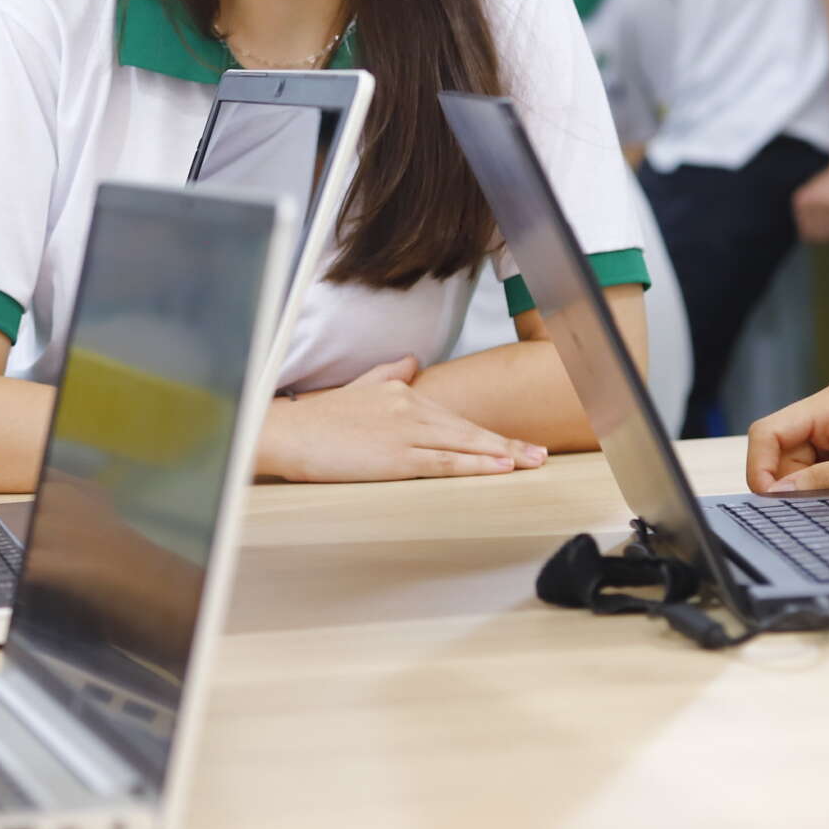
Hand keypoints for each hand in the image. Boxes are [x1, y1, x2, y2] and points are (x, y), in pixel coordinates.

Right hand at [258, 357, 548, 481]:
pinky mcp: (396, 457)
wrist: (289, 431)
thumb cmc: (317, 417)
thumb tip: (412, 361)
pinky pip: (444, 461)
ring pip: (463, 444)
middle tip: (539, 455)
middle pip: (468, 429)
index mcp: (401, 393)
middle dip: (507, 444)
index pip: (454, 416)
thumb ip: (387, 374)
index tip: (513, 443)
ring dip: (501, 454)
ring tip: (530, 462)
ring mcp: (405, 432)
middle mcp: (409, 407)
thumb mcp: (357, 386)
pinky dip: (474, 463)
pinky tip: (498, 467)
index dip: (487, 431)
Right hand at [746, 383, 828, 493]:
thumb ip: (826, 480)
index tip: (772, 502)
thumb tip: (779, 492)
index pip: (768, 431)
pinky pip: (822, 476)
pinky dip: (827, 493)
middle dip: (788, 483)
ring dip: (811, 490)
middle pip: (780, 452)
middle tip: (813, 511)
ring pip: (799, 468)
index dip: (760, 467)